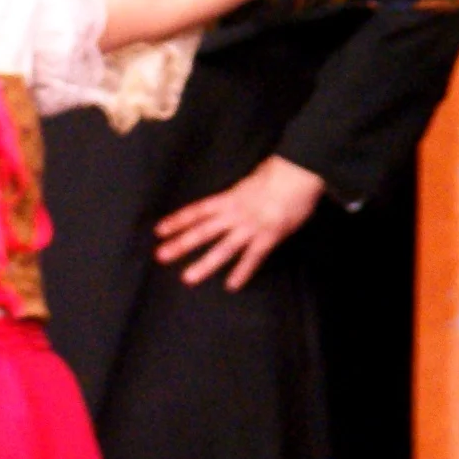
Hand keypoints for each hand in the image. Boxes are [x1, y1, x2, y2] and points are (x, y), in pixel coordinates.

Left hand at [154, 154, 324, 288]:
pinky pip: (253, 258)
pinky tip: (232, 286)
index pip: (198, 211)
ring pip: (223, 248)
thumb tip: (234, 196)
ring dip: (204, 264)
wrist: (299, 175)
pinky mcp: (268, 237)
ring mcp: (250, 227)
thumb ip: (241, 192)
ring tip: (188, 278)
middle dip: (181, 244)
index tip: (159, 230)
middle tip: (160, 256)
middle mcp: (234, 214)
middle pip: (202, 231)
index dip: (178, 220)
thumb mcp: (252, 178)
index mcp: (229, 198)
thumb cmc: (279, 172)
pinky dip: (243, 272)